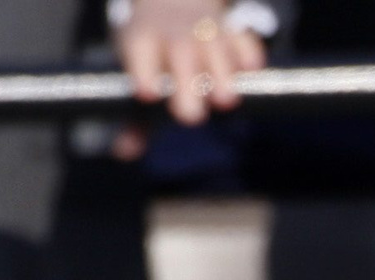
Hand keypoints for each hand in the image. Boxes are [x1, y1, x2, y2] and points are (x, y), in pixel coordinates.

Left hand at [116, 0, 266, 133]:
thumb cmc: (154, 49)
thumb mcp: (137, 73)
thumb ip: (135, 118)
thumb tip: (123, 153)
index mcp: (143, 40)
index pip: (140, 53)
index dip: (143, 72)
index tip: (147, 94)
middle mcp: (175, 35)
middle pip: (180, 55)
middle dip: (187, 84)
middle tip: (191, 117)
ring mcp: (207, 31)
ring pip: (215, 49)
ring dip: (222, 75)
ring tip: (227, 101)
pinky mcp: (235, 33)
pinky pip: (245, 41)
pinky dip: (249, 56)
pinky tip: (250, 72)